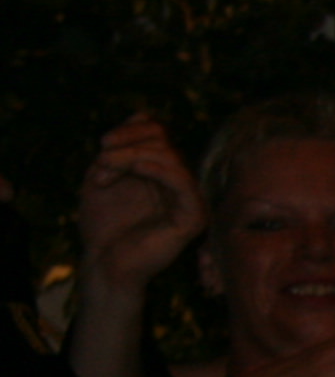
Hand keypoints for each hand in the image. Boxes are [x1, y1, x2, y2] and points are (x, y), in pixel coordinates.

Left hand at [74, 113, 203, 309]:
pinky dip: (160, 171)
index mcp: (162, 173)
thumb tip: (142, 114)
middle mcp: (179, 183)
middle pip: (164, 141)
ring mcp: (188, 200)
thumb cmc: (102, 224)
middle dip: (127, 146)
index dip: (131, 131)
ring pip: (171, 158)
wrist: (103, 262)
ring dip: (132, 158)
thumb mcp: (103, 174)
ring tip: (106, 170)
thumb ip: (121, 147)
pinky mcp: (192, 218)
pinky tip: (139, 169)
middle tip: (100, 162)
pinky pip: (183, 184)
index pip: (159, 134)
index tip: (102, 146)